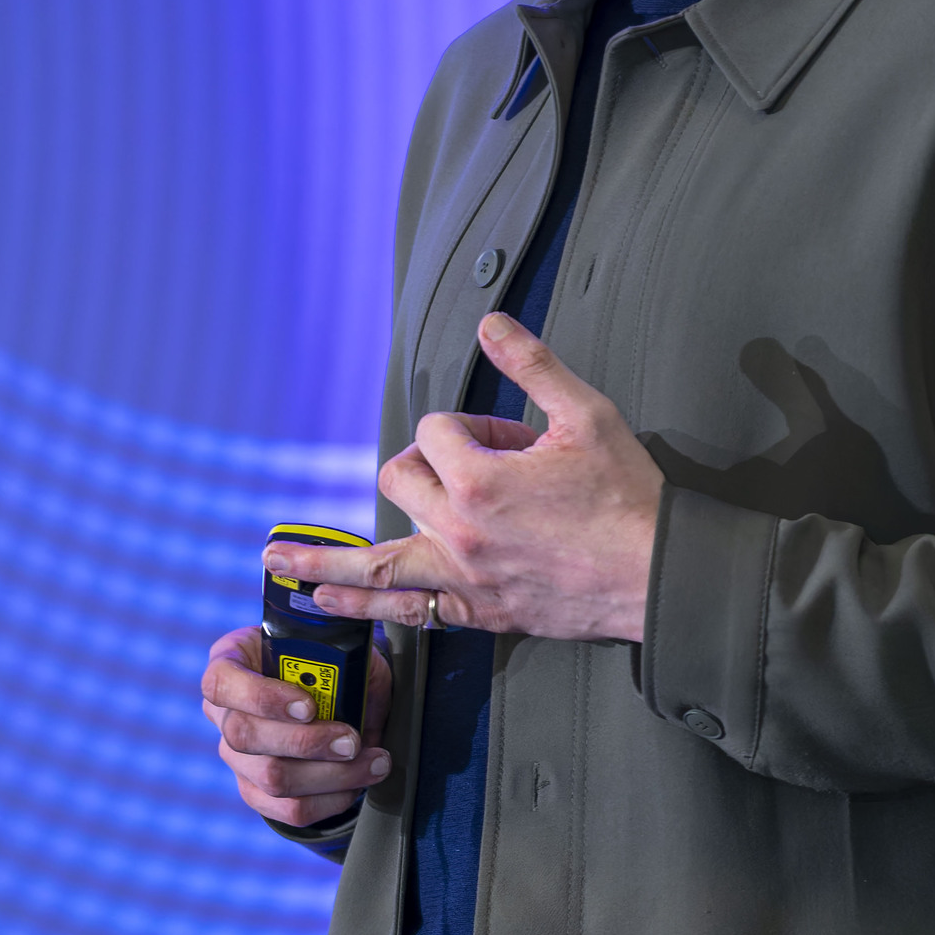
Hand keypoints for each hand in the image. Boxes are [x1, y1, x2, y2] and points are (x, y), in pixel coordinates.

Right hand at [202, 626, 393, 829]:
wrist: (346, 694)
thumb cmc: (338, 665)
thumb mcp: (341, 648)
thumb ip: (340, 660)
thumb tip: (352, 685)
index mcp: (233, 661)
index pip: (220, 683)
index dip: (260, 698)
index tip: (308, 707)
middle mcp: (224, 712)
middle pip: (244, 737)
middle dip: (306, 743)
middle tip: (352, 740)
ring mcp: (236, 757)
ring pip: (272, 779)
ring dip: (331, 775)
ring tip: (372, 762)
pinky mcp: (257, 792)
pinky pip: (289, 809)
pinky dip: (331, 800)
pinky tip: (358, 782)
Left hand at [271, 311, 665, 642]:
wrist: (658, 574)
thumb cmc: (628, 498)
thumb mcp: (586, 414)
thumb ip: (531, 364)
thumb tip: (489, 322)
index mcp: (480, 478)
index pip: (437, 432)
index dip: (472, 427)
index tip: (513, 442)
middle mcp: (459, 530)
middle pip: (399, 480)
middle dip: (420, 464)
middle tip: (459, 469)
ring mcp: (463, 576)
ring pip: (373, 565)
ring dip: (320, 563)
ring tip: (276, 559)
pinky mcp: (476, 611)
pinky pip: (405, 612)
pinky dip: (362, 608)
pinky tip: (325, 604)